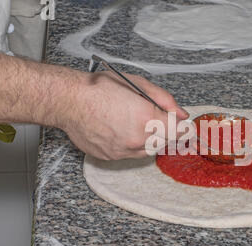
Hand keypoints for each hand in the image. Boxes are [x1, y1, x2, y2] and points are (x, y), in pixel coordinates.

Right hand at [62, 71, 188, 159]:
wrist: (69, 101)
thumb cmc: (100, 88)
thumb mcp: (139, 84)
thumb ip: (165, 100)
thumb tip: (181, 114)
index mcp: (146, 119)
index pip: (178, 132)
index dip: (182, 128)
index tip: (182, 125)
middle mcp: (136, 139)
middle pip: (164, 142)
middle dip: (163, 131)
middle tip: (151, 117)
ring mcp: (123, 151)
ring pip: (147, 150)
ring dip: (147, 139)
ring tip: (132, 121)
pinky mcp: (111, 157)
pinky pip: (129, 154)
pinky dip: (130, 144)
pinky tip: (119, 129)